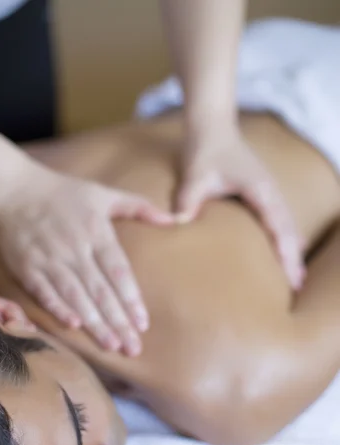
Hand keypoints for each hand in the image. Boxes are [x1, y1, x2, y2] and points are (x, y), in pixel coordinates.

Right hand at [0, 165, 173, 355]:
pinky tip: (73, 325)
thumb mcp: (104, 193)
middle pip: (100, 290)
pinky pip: (44, 291)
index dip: (131, 299)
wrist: (12, 189)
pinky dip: (58, 308)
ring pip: (76, 295)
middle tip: (133, 347)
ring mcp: (50, 259)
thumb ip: (139, 207)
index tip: (143, 323)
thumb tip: (173, 219)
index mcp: (96, 232)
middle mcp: (75, 248)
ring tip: (111, 345)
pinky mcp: (27, 267)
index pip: (119, 272)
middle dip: (118, 321)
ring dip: (94, 322)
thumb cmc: (64, 193)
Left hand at [177, 124, 304, 289]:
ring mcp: (269, 191)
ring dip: (293, 249)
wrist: (212, 127)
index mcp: (260, 189)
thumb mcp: (195, 174)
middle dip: (294, 257)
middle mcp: (270, 191)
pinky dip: (287, 238)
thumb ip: (188, 198)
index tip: (289, 273)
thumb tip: (180, 222)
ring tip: (297, 277)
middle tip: (297, 285)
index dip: (284, 251)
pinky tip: (290, 252)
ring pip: (288, 225)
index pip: (277, 226)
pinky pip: (280, 220)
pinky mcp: (263, 193)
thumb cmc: (204, 150)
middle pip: (289, 230)